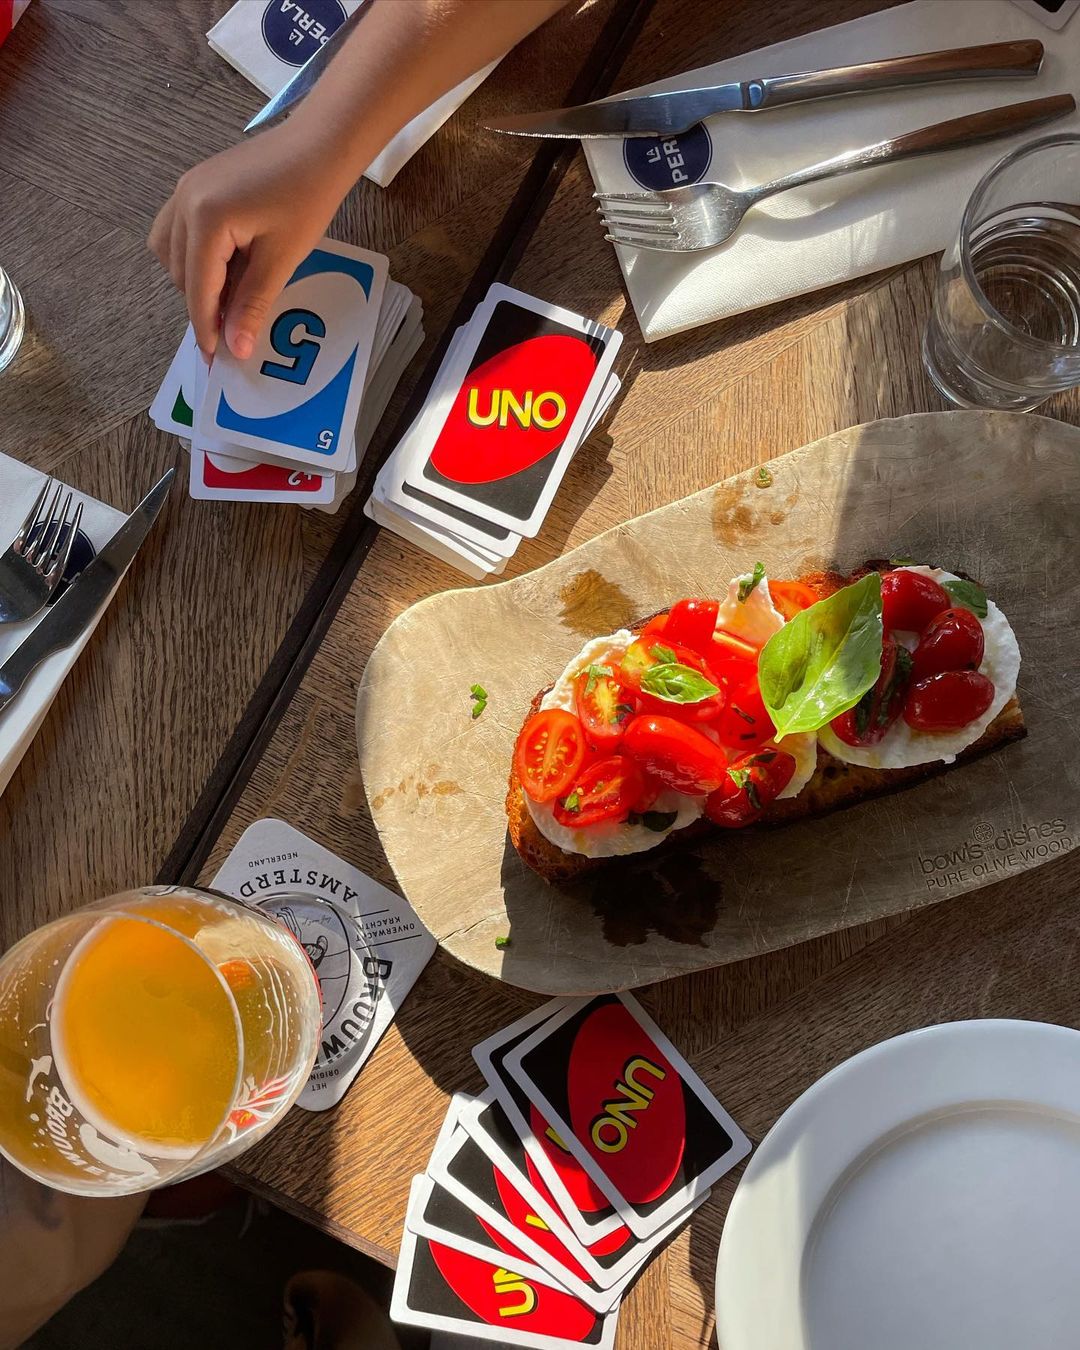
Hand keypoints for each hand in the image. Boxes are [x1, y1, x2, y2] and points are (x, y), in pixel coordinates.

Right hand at [149, 122, 350, 360]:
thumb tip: (235, 348)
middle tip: (235, 328)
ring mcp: (185, 188)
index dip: (206, 328)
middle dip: (203, 304)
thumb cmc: (307, 198)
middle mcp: (184, 200)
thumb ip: (252, 304)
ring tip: (233, 296)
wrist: (318, 145)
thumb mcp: (281, 259)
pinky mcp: (196, 184)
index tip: (214, 360)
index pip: (197, 288)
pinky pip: (180, 230)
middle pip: (179, 273)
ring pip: (172, 252)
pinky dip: (196, 256)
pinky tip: (227, 266)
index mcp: (205, 219)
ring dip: (196, 280)